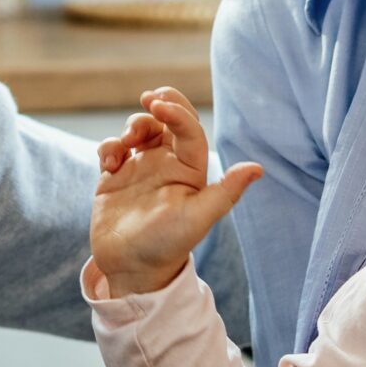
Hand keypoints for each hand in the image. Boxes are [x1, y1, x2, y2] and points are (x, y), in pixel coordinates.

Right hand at [90, 86, 261, 295]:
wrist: (131, 269)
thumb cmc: (168, 246)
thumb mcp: (198, 219)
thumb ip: (226, 191)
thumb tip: (257, 168)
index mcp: (190, 170)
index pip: (189, 130)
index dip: (177, 113)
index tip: (158, 105)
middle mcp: (168, 165)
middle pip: (167, 121)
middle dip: (160, 104)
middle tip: (148, 97)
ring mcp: (140, 169)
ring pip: (140, 130)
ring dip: (132, 125)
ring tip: (125, 143)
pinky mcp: (115, 177)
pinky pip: (113, 149)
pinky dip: (109, 146)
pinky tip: (108, 163)